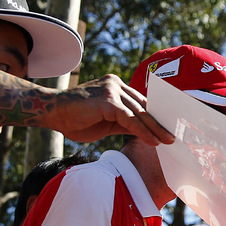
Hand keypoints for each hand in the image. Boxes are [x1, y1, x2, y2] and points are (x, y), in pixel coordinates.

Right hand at [43, 74, 172, 144]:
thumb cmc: (74, 119)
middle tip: (174, 136)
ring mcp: (112, 90)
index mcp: (116, 87)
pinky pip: (130, 119)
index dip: (156, 116)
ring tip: (168, 142)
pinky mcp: (107, 101)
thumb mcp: (106, 122)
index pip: (142, 102)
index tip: (168, 129)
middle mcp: (116, 84)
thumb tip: (145, 133)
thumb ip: (125, 123)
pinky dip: (143, 131)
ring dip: (156, 129)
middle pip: (144, 106)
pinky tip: (153, 141)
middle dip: (160, 122)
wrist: (51, 112)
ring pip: (140, 112)